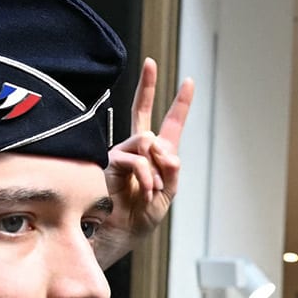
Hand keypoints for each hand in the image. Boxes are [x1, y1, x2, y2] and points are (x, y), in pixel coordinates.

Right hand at [95, 57, 189, 267]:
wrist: (119, 234)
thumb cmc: (140, 217)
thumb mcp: (167, 195)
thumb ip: (171, 172)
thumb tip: (165, 150)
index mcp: (157, 156)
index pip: (170, 125)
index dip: (180, 104)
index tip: (188, 81)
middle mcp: (138, 150)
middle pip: (142, 112)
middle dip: (148, 86)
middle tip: (150, 63)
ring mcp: (121, 153)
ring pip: (146, 141)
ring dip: (156, 168)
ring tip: (153, 190)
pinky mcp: (109, 161)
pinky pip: (135, 159)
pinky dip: (145, 176)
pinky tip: (144, 190)